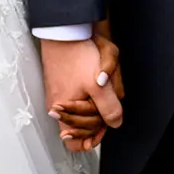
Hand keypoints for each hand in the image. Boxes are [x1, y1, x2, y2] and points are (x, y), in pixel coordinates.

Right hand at [39, 37, 122, 152]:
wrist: (64, 32)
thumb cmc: (77, 56)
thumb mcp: (99, 85)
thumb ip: (109, 108)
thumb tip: (115, 123)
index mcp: (63, 111)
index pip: (74, 142)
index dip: (89, 141)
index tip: (102, 133)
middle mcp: (57, 106)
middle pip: (78, 127)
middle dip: (95, 120)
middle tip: (107, 111)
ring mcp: (57, 94)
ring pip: (79, 112)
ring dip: (92, 106)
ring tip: (102, 91)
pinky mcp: (60, 84)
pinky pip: (75, 99)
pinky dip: (87, 96)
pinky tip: (95, 86)